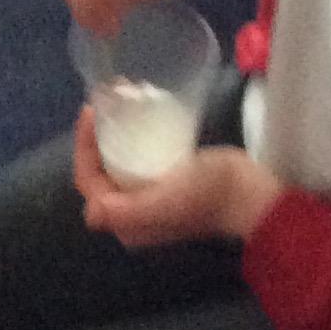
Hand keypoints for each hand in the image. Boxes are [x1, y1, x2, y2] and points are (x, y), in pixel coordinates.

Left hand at [73, 109, 279, 245]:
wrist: (248, 193)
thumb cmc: (207, 194)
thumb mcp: (167, 201)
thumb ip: (130, 211)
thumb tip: (92, 211)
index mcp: (127, 224)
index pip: (89, 183)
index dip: (83, 149)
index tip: (91, 113)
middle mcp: (133, 216)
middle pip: (99, 174)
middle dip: (94, 140)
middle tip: (102, 105)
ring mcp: (149, 200)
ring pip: (115, 165)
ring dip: (109, 137)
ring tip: (115, 105)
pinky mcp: (164, 185)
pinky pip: (134, 161)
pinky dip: (128, 139)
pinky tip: (135, 117)